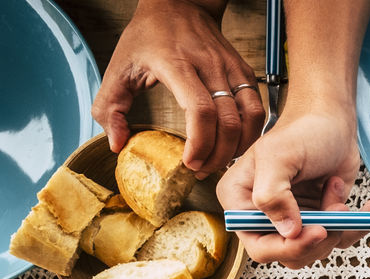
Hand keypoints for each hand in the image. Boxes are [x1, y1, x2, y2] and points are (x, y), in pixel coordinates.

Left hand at [93, 0, 263, 177]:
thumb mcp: (118, 67)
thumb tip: (118, 143)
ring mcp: (231, 68)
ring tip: (222, 159)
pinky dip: (251, 133)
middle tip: (203, 169)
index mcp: (177, 65)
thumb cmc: (149, 36)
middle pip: (229, 121)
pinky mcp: (245, 72)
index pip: (200, 111)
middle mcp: (209, 66)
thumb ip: (109, 107)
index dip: (200, 143)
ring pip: (250, 118)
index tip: (190, 161)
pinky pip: (257, 109)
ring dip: (240, 146)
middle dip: (219, 154)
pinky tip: (236, 143)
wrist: (179, 4)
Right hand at [216, 100, 369, 267]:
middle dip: (320, 237)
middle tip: (336, 209)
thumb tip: (288, 232)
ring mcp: (294, 220)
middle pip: (290, 254)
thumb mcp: (280, 157)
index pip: (259, 246)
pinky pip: (341, 238)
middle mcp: (264, 216)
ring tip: (336, 186)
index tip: (319, 230)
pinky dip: (359, 225)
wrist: (331, 121)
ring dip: (338, 224)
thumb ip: (273, 195)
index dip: (289, 246)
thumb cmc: (302, 130)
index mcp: (241, 201)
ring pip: (318, 249)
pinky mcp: (320, 219)